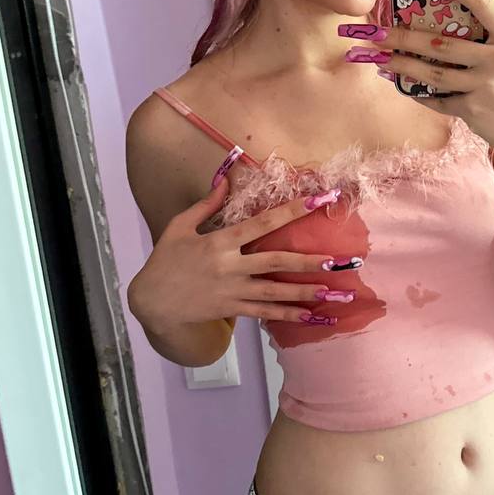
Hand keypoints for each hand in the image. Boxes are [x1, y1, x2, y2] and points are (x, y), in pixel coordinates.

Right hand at [127, 179, 362, 331]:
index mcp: (220, 242)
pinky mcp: (232, 309)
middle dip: (311, 262)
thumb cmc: (165, 260)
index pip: (262, 223)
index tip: (319, 201)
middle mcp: (230, 267)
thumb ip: (206, 204)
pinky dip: (289, 315)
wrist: (151, 302)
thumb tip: (225, 178)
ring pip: (276, 292)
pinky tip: (312, 317)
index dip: (292, 211)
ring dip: (307, 292)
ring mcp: (233, 291)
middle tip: (342, 261)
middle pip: (276, 261)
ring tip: (337, 292)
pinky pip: (265, 313)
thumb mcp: (179, 226)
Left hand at [352, 0, 493, 172]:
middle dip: (403, 37)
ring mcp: (486, 86)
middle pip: (441, 43)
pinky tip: (401, 83)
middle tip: (377, 31)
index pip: (479, 1)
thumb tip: (444, 21)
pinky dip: (418, 92)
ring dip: (401, 64)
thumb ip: (488, 39)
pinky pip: (437, 98)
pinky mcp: (474, 110)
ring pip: (432, 72)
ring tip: (379, 58)